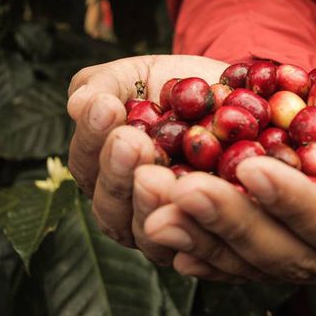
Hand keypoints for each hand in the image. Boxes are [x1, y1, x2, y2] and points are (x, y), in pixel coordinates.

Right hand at [67, 54, 227, 253]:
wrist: (236, 98)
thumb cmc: (177, 88)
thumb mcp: (138, 76)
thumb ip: (105, 84)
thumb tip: (79, 102)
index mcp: (103, 172)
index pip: (86, 163)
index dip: (92, 137)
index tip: (106, 106)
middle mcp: (130, 209)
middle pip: (111, 209)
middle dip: (118, 173)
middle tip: (131, 141)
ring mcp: (170, 230)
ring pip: (149, 234)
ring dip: (152, 203)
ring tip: (159, 173)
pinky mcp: (211, 236)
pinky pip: (203, 239)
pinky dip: (203, 219)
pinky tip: (209, 194)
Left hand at [141, 62, 315, 281]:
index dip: (293, 201)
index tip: (249, 166)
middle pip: (287, 251)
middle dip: (231, 221)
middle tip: (180, 191)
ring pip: (257, 258)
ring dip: (205, 235)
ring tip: (158, 208)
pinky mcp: (292, 237)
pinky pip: (246, 254)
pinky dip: (207, 246)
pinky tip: (170, 233)